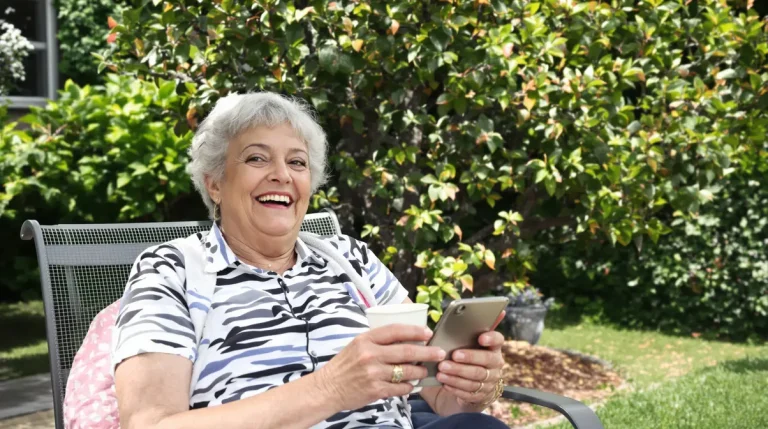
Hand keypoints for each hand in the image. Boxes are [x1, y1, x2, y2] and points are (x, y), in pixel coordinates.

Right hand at [316, 324, 446, 410]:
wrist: (328, 388)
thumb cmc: (344, 365)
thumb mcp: (357, 344)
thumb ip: (377, 340)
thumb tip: (405, 338)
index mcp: (366, 339)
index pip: (395, 330)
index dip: (415, 331)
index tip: (428, 333)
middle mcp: (370, 354)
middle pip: (407, 351)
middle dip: (427, 352)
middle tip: (439, 353)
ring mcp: (373, 373)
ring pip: (407, 371)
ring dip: (420, 371)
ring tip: (425, 371)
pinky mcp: (376, 390)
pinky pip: (400, 387)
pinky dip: (409, 386)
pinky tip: (411, 385)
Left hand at [435, 312, 505, 406]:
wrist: (471, 384)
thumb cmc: (467, 356)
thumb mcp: (468, 343)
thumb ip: (470, 328)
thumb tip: (475, 309)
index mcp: (494, 347)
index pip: (498, 340)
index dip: (491, 338)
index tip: (481, 337)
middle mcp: (495, 364)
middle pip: (486, 360)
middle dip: (469, 357)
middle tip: (453, 355)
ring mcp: (490, 381)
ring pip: (476, 377)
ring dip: (457, 374)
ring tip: (442, 370)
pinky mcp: (481, 395)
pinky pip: (469, 392)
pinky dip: (455, 387)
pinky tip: (445, 382)